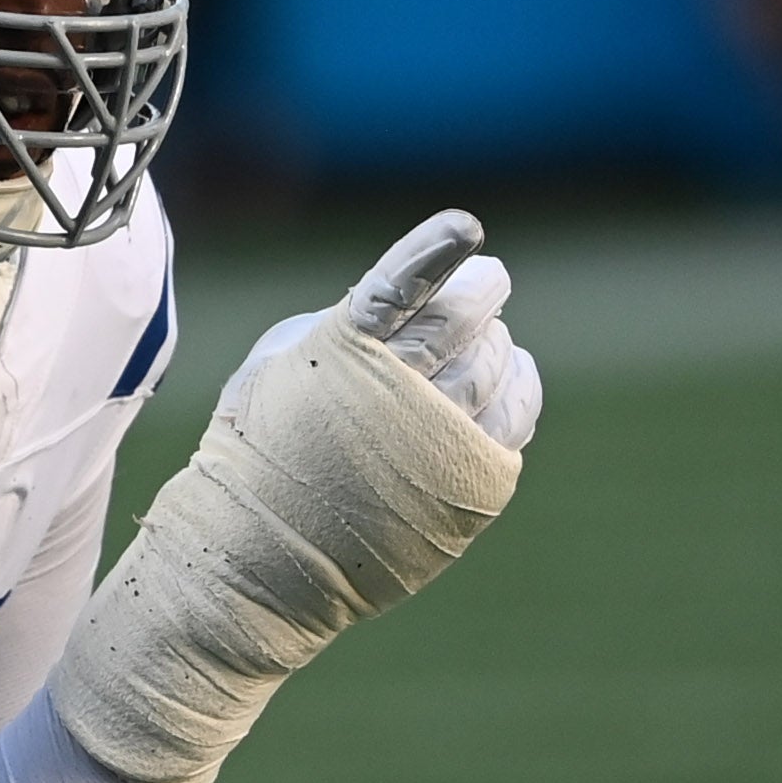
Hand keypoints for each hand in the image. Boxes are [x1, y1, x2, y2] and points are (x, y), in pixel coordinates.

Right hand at [56, 210, 534, 782]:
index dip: (434, 252)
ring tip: (491, 335)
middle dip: (482, 290)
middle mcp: (393, 395)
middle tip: (489, 280)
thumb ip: (343, 323)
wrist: (260, 554)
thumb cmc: (262, 448)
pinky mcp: (467, 489)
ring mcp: (435, 444)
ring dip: (497, 341)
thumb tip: (411, 299)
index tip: (467, 228)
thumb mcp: (279, 365)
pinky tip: (513, 373)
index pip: (397, 287)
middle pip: (462, 320)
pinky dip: (520, 387)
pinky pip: (515, 419)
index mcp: (337, 354)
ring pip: (494, 366)